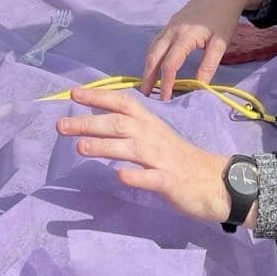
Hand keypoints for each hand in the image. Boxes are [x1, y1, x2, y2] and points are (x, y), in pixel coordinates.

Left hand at [57, 87, 232, 223]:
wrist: (216, 181)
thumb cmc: (179, 158)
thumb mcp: (156, 136)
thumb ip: (130, 128)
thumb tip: (99, 122)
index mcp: (150, 123)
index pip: (122, 102)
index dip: (98, 96)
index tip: (73, 93)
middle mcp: (153, 136)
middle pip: (119, 124)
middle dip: (89, 123)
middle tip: (60, 125)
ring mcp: (162, 159)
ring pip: (131, 148)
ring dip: (105, 146)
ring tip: (80, 147)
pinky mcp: (170, 181)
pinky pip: (151, 178)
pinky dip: (136, 176)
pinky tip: (120, 176)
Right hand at [140, 0, 261, 99]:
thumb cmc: (224, 19)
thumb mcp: (220, 44)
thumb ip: (208, 66)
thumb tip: (198, 87)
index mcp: (185, 36)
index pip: (170, 64)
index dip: (165, 83)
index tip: (164, 99)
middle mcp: (172, 30)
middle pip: (154, 56)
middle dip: (147, 77)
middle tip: (145, 95)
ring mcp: (169, 26)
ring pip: (152, 48)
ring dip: (147, 67)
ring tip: (147, 84)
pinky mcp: (170, 24)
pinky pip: (156, 42)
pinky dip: (152, 56)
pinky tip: (154, 66)